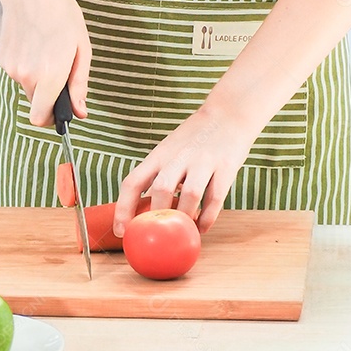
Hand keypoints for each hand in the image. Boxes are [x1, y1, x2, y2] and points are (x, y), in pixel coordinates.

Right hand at [0, 0, 90, 125]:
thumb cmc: (62, 14)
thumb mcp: (82, 49)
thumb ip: (79, 85)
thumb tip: (79, 112)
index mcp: (49, 75)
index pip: (40, 118)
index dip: (52, 119)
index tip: (60, 111)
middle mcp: (26, 75)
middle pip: (35, 103)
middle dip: (48, 94)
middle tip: (60, 67)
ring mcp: (11, 68)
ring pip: (27, 87)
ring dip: (37, 78)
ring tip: (46, 48)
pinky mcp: (1, 59)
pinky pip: (17, 73)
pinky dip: (26, 65)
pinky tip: (33, 42)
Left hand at [112, 104, 256, 235]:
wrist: (228, 114)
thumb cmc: (193, 138)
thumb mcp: (167, 150)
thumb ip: (156, 174)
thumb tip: (141, 209)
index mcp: (158, 155)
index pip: (133, 182)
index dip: (123, 209)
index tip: (121, 231)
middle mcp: (178, 158)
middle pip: (160, 190)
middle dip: (156, 217)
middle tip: (156, 236)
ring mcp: (203, 162)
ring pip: (189, 195)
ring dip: (184, 218)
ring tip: (181, 232)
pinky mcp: (225, 168)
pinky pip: (215, 198)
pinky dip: (207, 217)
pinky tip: (201, 227)